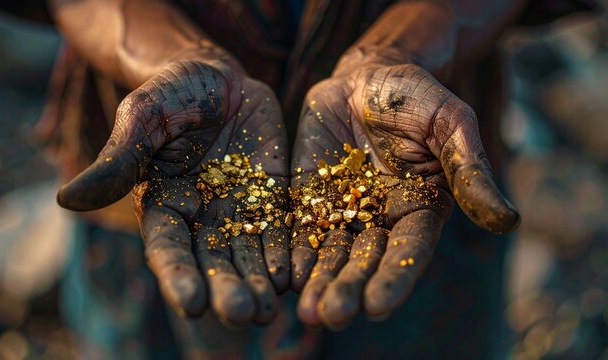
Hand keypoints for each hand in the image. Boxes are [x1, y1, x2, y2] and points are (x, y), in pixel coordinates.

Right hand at [57, 60, 289, 324]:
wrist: (216, 78)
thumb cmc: (169, 94)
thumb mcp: (143, 118)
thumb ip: (119, 159)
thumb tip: (67, 200)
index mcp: (163, 205)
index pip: (168, 248)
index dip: (179, 276)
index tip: (191, 305)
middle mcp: (202, 217)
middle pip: (213, 261)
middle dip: (226, 289)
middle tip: (242, 314)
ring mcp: (240, 208)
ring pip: (249, 253)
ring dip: (259, 282)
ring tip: (270, 309)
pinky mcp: (271, 195)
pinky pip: (280, 227)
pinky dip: (287, 252)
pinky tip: (295, 275)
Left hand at [290, 63, 519, 327]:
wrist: (367, 77)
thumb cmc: (416, 98)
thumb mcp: (450, 124)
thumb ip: (469, 170)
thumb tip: (509, 221)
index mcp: (420, 209)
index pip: (408, 252)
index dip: (394, 278)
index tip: (377, 307)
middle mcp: (381, 219)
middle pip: (365, 261)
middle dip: (349, 289)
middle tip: (332, 316)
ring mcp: (342, 210)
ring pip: (330, 252)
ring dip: (319, 282)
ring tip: (307, 311)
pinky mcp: (310, 197)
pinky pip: (300, 227)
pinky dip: (293, 252)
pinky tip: (283, 275)